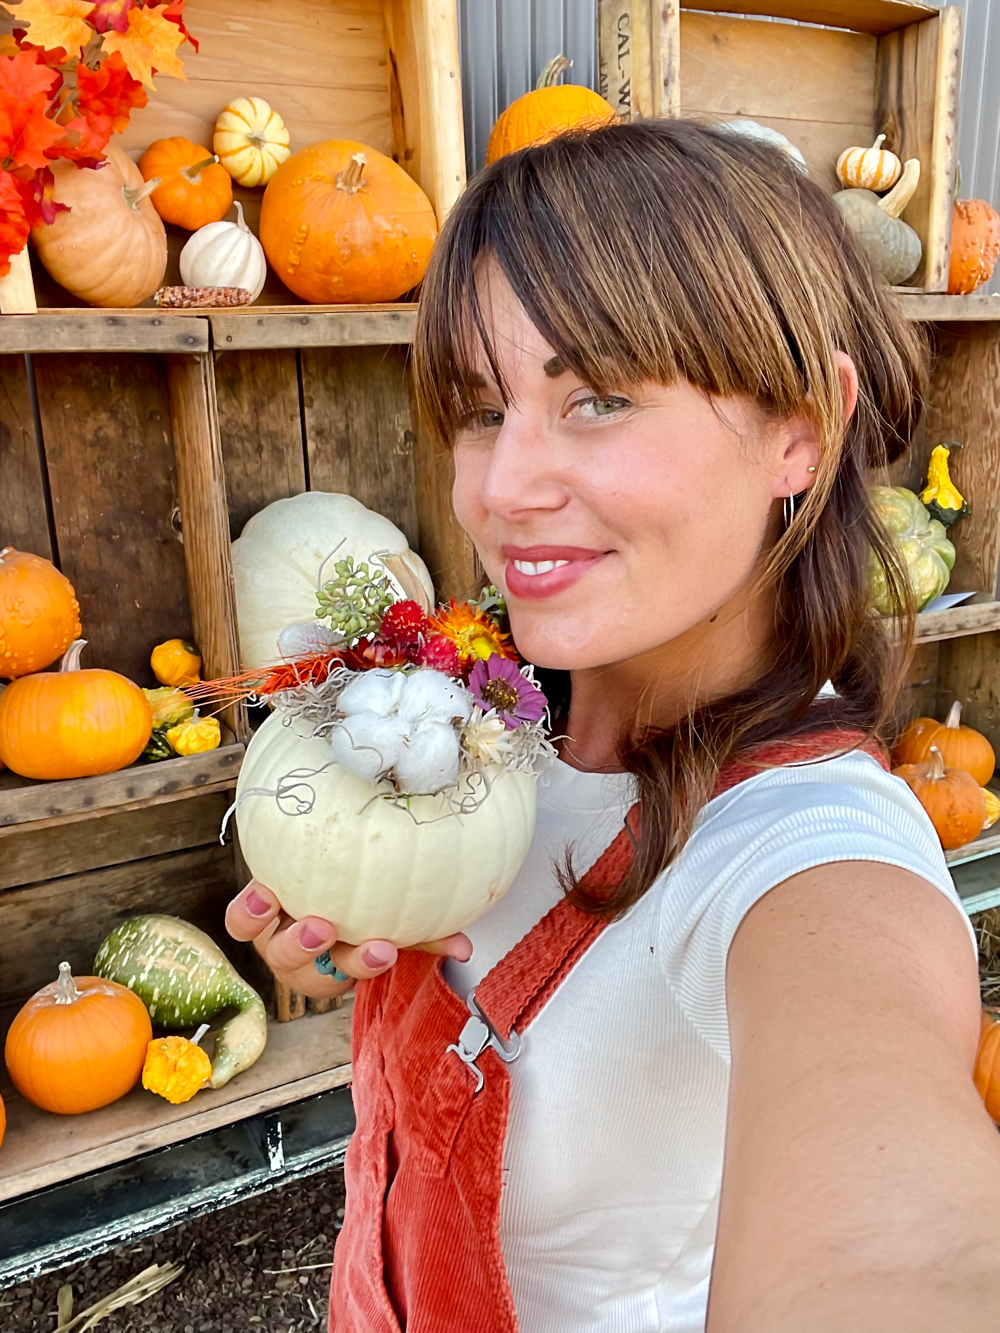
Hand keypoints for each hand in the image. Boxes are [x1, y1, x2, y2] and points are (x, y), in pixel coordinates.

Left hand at [225, 880, 472, 1000]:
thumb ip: (425, 933)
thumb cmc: (356, 913)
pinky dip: (249, 906)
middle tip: (326, 928)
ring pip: (264, 941)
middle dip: (308, 950)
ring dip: (270, 927)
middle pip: (299, 963)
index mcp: (333, 962)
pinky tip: (263, 883)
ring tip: (277, 901)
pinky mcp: (252, 908)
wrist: (314, 879)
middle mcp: (298, 951)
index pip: (347, 969)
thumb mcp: (391, 924)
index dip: (363, 964)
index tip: (385, 948)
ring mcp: (271, 931)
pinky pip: (242, 917)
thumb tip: (464, 947)